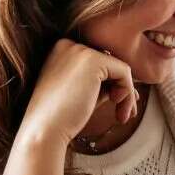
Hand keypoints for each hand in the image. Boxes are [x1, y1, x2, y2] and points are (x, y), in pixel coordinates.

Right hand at [19, 38, 138, 146]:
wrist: (45, 130)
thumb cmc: (61, 118)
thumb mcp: (83, 94)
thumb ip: (103, 85)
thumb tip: (130, 87)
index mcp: (61, 51)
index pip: (99, 63)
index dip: (112, 84)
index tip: (117, 105)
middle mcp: (68, 45)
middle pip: (110, 64)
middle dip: (123, 89)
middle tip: (125, 113)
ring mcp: (79, 50)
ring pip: (120, 68)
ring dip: (127, 94)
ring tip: (123, 116)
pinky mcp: (92, 60)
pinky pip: (124, 72)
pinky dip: (128, 92)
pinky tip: (119, 108)